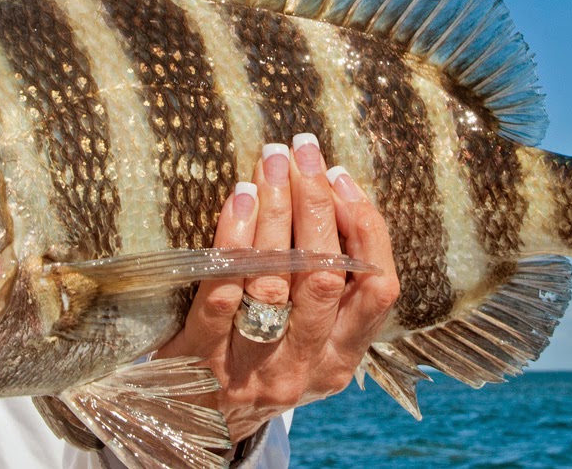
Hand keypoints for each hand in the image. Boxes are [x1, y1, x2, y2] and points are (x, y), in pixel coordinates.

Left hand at [155, 133, 399, 444]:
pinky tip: (239, 200)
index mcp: (340, 357)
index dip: (366, 228)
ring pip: (276, 279)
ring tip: (272, 163)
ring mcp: (253, 363)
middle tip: (304, 150)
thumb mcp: (309, 340)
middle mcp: (305, 364)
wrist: (193, 421)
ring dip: (277, 212)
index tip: (343, 177)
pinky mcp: (202, 354)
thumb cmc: (260, 360)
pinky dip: (233, 241)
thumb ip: (329, 289)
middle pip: (324, 275)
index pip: (377, 288)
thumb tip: (335, 195)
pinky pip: (221, 293)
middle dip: (317, 203)